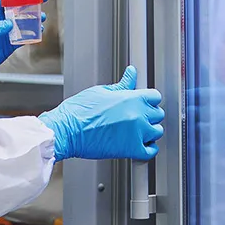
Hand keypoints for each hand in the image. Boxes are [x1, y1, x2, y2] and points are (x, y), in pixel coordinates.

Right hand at [39, 66, 163, 160]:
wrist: (67, 131)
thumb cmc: (79, 112)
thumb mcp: (102, 91)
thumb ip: (122, 85)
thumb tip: (132, 73)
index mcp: (131, 98)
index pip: (155, 97)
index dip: (149, 100)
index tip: (143, 103)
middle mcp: (137, 115)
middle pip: (158, 114)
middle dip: (149, 115)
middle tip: (137, 117)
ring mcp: (136, 133)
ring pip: (157, 132)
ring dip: (149, 131)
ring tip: (137, 131)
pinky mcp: (130, 150)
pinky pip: (150, 151)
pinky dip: (148, 149)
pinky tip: (139, 145)